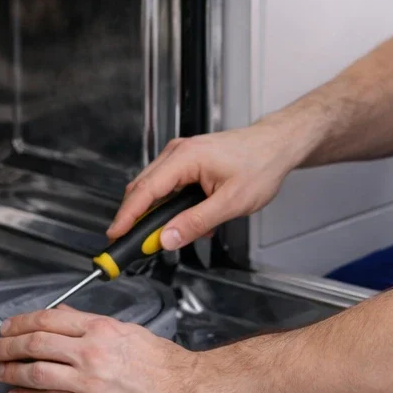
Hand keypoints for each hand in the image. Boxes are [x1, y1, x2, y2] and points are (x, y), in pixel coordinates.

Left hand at [0, 306, 204, 392]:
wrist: (183, 389)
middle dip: (9, 344)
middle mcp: (91, 351)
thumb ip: (91, 323)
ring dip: (12, 369)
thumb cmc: (162, 362)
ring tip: (0, 369)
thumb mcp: (127, 330)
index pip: (50, 319)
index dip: (22, 321)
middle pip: (37, 342)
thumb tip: (63, 315)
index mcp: (101, 328)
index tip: (9, 325)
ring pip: (36, 370)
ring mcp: (87, 380)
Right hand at [108, 121, 305, 248]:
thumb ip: (195, 222)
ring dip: (162, 214)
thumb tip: (167, 239)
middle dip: (139, 219)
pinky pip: (170, 185)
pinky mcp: (189, 161)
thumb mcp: (230, 202)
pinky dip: (174, 205)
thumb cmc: (260, 165)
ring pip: (156, 189)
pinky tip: (192, 220)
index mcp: (185, 158)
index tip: (115, 236)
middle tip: (137, 246)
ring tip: (176, 235)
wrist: (277, 146)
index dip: (127, 216)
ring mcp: (183, 154)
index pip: (145, 191)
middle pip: (144, 189)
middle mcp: (178, 152)